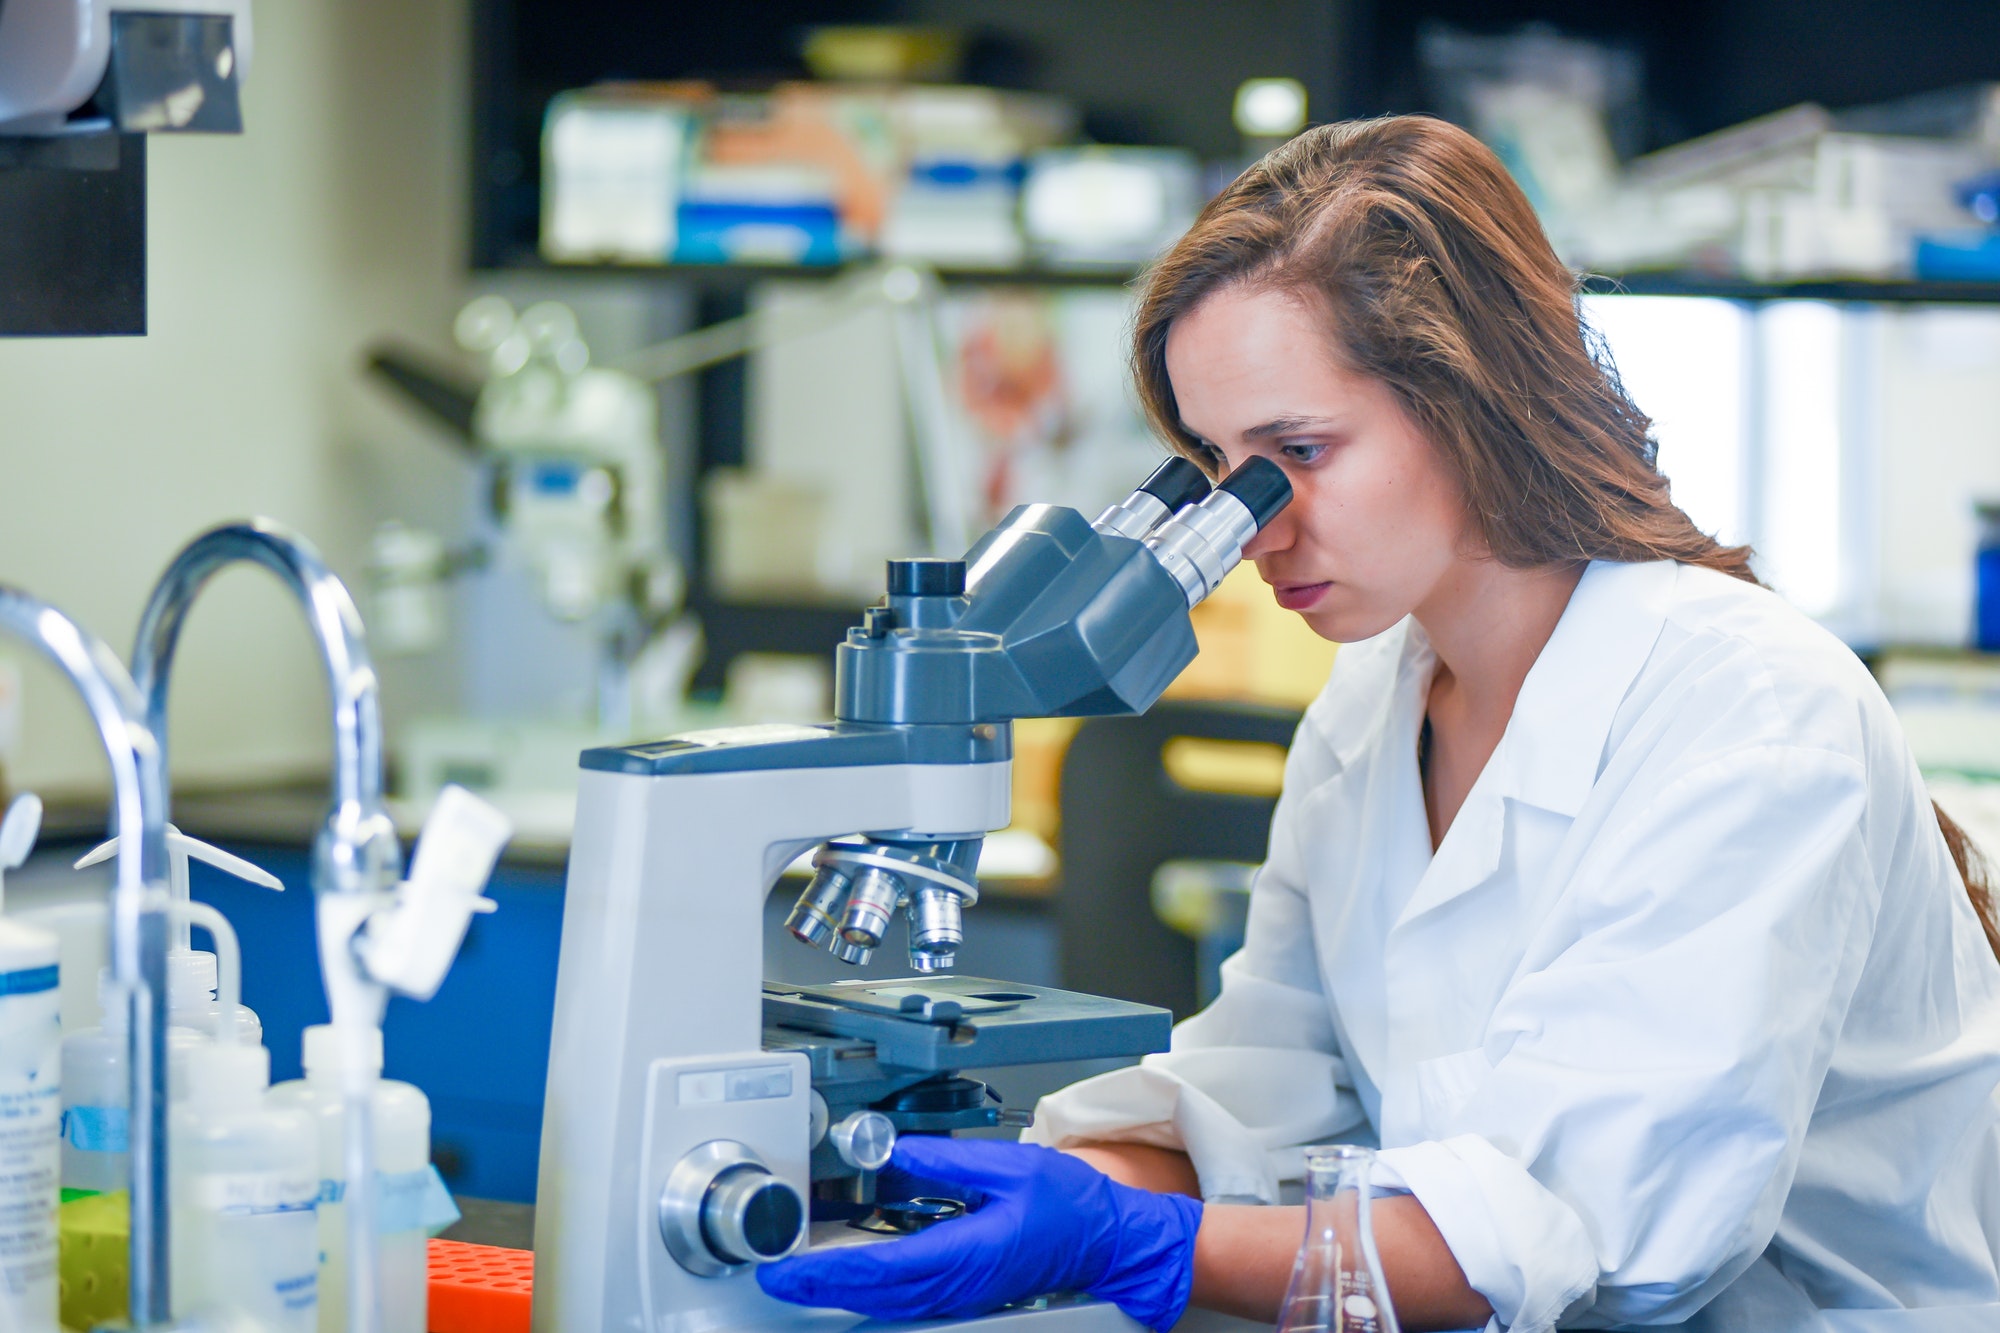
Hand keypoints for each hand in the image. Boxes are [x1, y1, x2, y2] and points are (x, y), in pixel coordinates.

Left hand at [757, 1137, 1203, 1330]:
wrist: (1109, 1242)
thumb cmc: (1072, 1207)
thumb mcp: (1010, 1166)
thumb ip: (947, 1163)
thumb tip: (894, 1150)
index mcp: (969, 1253)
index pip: (882, 1270)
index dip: (828, 1272)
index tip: (789, 1268)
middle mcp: (961, 1284)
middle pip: (875, 1295)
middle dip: (820, 1288)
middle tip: (776, 1276)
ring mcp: (963, 1296)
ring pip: (889, 1305)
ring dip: (841, 1294)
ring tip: (801, 1278)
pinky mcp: (967, 1294)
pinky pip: (908, 1302)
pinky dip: (871, 1294)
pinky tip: (852, 1283)